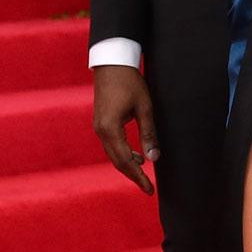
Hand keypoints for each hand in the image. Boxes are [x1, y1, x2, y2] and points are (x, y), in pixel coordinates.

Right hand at [91, 64, 158, 194]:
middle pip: (117, 161)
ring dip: (128, 164)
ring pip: (113, 154)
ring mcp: (98, 127)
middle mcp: (100, 131)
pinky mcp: (100, 122)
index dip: (138, 177)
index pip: (125, 161)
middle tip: (148, 188)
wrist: (111, 62)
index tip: (150, 190)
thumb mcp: (144, 107)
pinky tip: (136, 155)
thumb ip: (149, 134)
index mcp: (110, 129)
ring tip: (145, 171)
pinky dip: (123, 153)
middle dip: (133, 175)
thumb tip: (153, 159)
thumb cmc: (130, 82)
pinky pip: (111, 144)